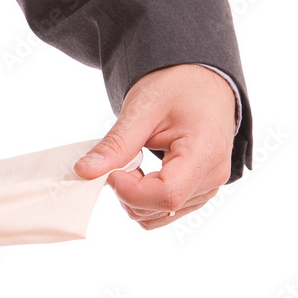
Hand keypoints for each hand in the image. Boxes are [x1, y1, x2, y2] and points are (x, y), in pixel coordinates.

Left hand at [73, 64, 237, 229]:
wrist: (200, 81)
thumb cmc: (176, 87)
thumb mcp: (142, 109)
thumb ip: (115, 144)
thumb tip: (84, 172)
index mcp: (205, 152)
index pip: (166, 195)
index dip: (129, 189)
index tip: (112, 168)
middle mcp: (213, 176)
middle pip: (160, 209)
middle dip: (128, 191)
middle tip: (121, 158)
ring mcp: (209, 187)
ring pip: (159, 216)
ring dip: (134, 197)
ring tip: (134, 163)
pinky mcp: (200, 192)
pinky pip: (165, 213)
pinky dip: (144, 199)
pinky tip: (144, 173)